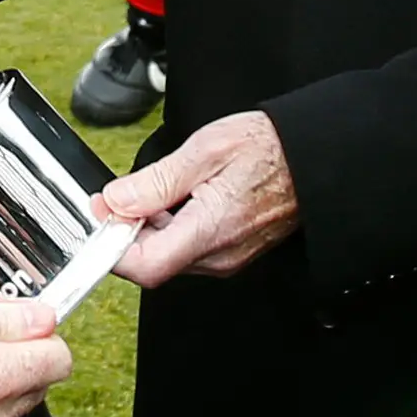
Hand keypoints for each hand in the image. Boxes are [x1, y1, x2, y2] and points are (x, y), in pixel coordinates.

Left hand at [99, 111, 298, 285]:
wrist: (313, 159)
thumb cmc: (270, 149)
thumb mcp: (204, 151)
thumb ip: (156, 182)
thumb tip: (116, 201)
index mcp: (210, 230)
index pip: (145, 267)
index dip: (113, 246)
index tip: (103, 216)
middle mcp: (218, 256)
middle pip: (152, 264)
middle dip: (127, 232)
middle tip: (116, 197)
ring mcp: (226, 258)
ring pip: (168, 257)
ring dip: (147, 230)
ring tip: (150, 192)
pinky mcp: (230, 253)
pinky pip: (187, 251)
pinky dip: (169, 230)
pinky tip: (172, 201)